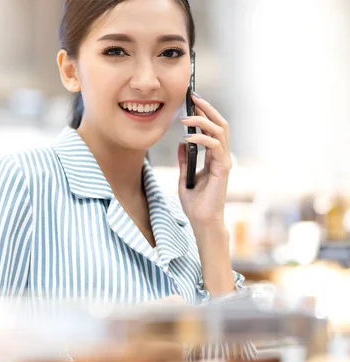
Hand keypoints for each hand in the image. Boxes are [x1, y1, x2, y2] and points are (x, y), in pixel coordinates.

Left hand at [177, 94, 231, 225]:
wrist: (202, 221)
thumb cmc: (195, 203)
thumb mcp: (184, 177)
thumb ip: (185, 160)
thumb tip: (181, 143)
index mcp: (214, 157)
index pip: (213, 129)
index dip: (205, 113)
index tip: (192, 101)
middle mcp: (221, 157)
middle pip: (220, 124)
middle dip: (207, 109)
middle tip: (193, 97)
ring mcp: (224, 162)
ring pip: (220, 132)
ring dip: (202, 121)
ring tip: (185, 118)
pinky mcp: (223, 169)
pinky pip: (215, 147)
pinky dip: (202, 139)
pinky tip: (188, 137)